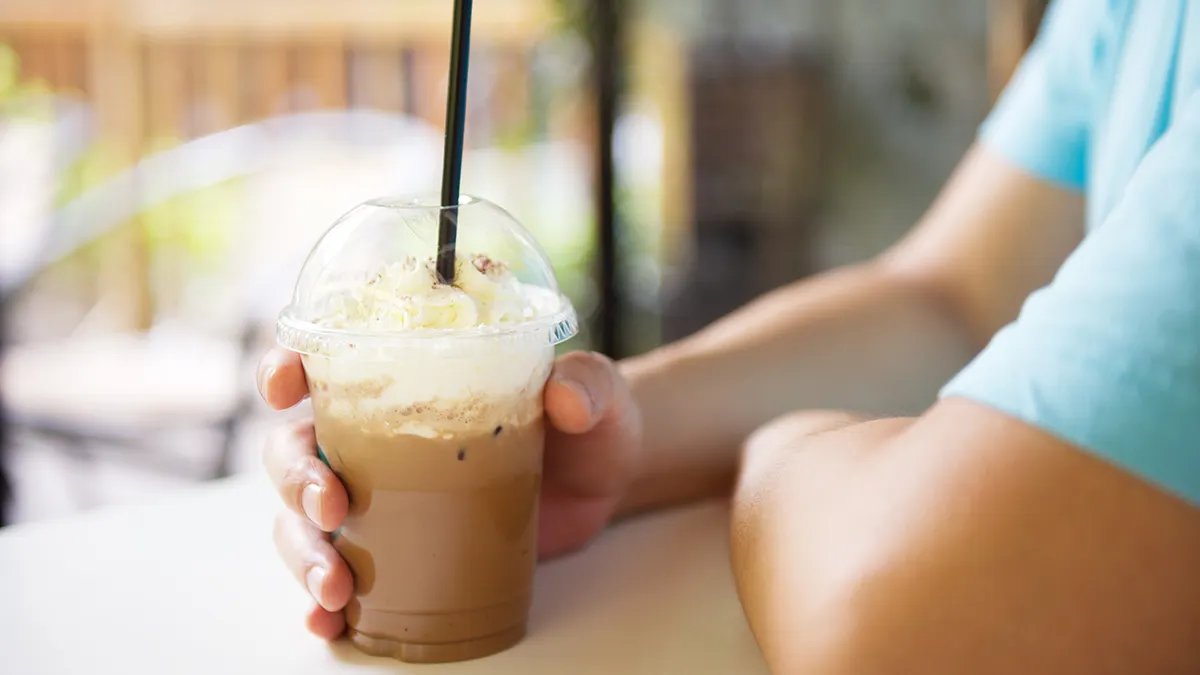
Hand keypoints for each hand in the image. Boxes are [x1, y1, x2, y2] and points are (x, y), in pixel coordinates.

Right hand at [257, 348, 642, 638]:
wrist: (604, 479)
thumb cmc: (588, 420)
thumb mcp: (596, 394)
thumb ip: (586, 386)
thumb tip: (568, 400)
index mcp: (407, 379)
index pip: (325, 361)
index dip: (286, 368)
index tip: (284, 389)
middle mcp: (376, 436)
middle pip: (296, 450)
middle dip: (297, 481)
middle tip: (330, 507)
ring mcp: (382, 497)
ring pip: (304, 519)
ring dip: (303, 553)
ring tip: (332, 589)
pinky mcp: (398, 548)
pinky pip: (340, 572)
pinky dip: (322, 601)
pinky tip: (327, 622)